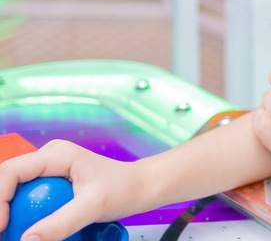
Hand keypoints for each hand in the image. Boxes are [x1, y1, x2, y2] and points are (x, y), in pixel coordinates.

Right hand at [0, 141, 139, 240]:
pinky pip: (25, 198)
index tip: (2, 225)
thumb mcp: (93, 207)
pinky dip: (22, 214)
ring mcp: (48, 169)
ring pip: (13, 191)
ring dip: (11, 212)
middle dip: (2, 208)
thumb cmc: (124, 188)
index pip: (10, 172)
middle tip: (6, 232)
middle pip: (7, 182)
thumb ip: (61, 223)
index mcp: (56, 154)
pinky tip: (29, 228)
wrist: (140, 186)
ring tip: (14, 232)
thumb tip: (27, 239)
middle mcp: (48, 157)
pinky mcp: (49, 182)